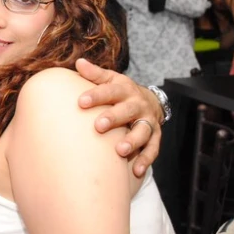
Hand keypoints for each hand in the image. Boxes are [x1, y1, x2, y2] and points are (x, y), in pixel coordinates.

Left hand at [75, 58, 162, 176]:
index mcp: (125, 90)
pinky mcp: (155, 137)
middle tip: (98, 126)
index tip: (81, 102)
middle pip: (127, 110)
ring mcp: (148, 121)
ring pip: (142, 131)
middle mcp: (138, 105)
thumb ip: (95, 74)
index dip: (96, 95)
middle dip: (114, 118)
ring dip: (132, 141)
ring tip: (120, 151)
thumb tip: (78, 62)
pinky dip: (145, 160)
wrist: (151, 102)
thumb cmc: (122, 92)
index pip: (110, 91)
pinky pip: (152, 149)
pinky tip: (136, 171)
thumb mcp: (111, 80)